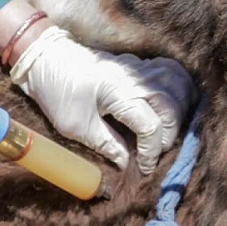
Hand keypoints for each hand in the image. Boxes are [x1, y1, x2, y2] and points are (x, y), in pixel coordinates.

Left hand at [10, 26, 195, 173]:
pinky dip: (179, 88)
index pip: (151, 127)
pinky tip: (172, 105)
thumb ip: (106, 145)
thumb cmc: (57, 91)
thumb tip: (127, 162)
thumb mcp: (75, 126)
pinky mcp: (138, 64)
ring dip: (180, 110)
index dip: (152, 152)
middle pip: (173, 107)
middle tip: (155, 151)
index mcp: (119, 93)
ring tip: (168, 130)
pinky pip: (172, 71)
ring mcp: (139, 67)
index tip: (143, 168)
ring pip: (180, 85)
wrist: (46, 57)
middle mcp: (135, 79)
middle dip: (170, 135)